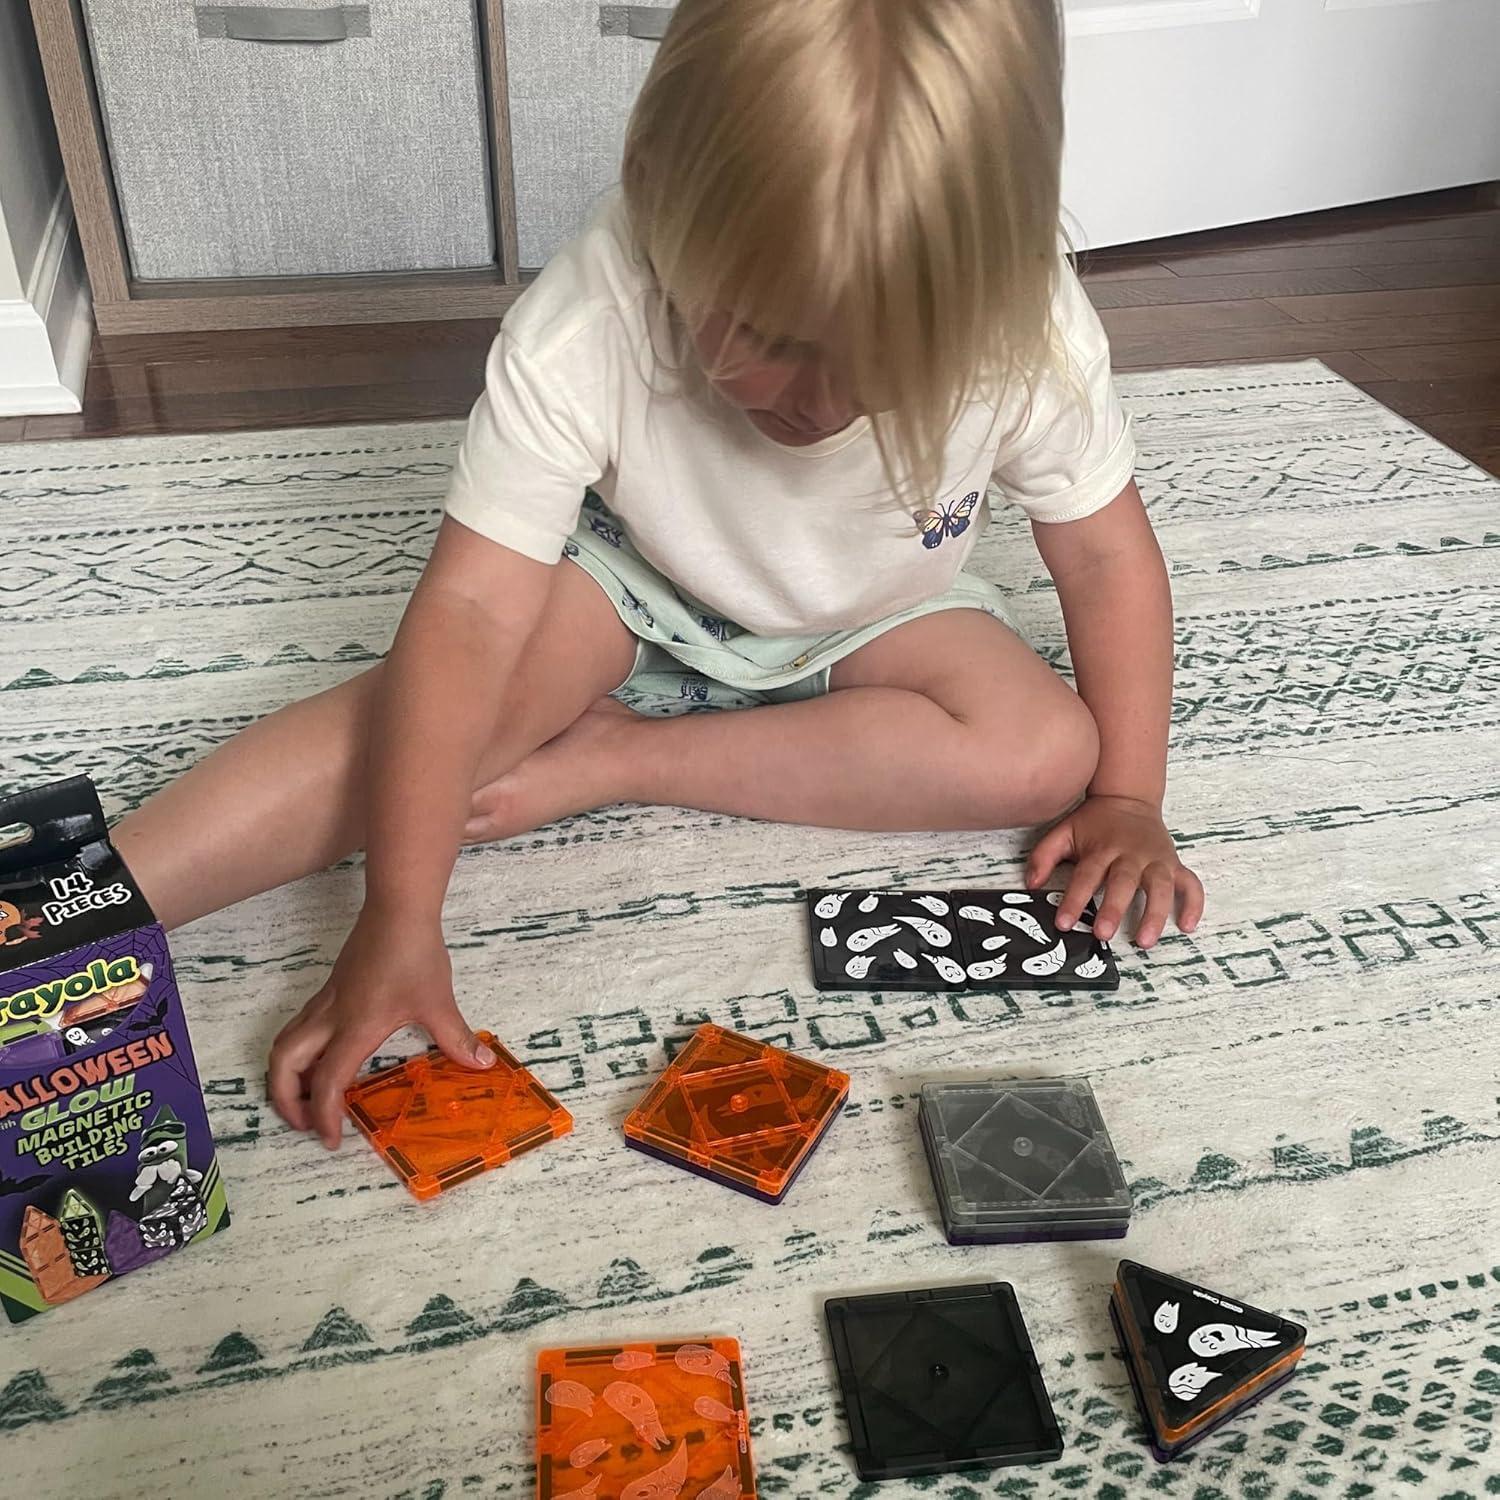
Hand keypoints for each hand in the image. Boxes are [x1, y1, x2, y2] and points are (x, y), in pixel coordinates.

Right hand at [267, 904, 494, 1148]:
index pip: (327, 1083)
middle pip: (284, 1063)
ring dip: (286, 1075)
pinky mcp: (330, 988)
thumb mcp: (438, 1001)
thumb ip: (455, 1038)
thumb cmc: (414, 954)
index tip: (331, 1139)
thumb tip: (481, 1064)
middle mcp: (330, 1018)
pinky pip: (299, 1028)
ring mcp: (326, 1001)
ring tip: (306, 1097)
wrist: (397, 909)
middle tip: (305, 1122)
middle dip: (285, 1099)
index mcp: (355, 1028)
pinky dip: (299, 1052)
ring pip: (286, 1043)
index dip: (323, 1116)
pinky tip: (323, 1058)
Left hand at [1026, 794, 1203, 947]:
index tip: (1064, 923)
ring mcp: (1156, 859)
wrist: (1127, 797)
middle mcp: (1132, 854)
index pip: (1087, 875)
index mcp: (1103, 848)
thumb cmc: (1094, 821)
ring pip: (1161, 886)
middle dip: (1114, 908)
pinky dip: (1194, 904)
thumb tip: (1030, 883)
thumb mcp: (1064, 831)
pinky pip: (1190, 884)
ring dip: (1155, 914)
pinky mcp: (1174, 864)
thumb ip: (1044, 856)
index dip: (1074, 899)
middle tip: (1103, 934)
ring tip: (1146, 940)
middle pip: (1124, 882)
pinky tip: (1188, 925)